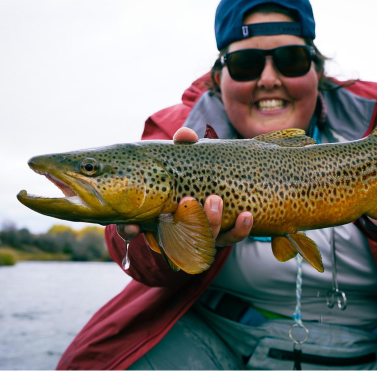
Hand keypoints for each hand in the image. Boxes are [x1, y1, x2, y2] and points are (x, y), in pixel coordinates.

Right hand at [116, 126, 251, 247]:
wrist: (222, 180)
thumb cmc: (190, 170)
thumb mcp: (183, 157)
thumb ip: (182, 147)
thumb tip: (185, 135)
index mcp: (152, 215)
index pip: (132, 229)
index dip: (129, 231)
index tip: (131, 228)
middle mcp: (173, 231)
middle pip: (172, 237)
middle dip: (182, 222)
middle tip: (187, 201)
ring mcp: (198, 236)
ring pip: (203, 240)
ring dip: (211, 222)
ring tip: (216, 200)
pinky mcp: (222, 236)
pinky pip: (231, 238)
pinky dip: (239, 230)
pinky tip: (247, 216)